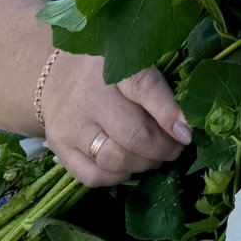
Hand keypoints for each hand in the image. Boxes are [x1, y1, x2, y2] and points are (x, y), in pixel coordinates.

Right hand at [39, 53, 192, 187]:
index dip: (169, 114)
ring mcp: (71, 127)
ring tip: (155, 156)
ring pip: (116, 160)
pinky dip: (118, 176)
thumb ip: (158, 88)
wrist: (53, 77)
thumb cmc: (104, 70)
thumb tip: (185, 125)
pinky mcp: (60, 149)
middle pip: (133, 135)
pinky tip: (128, 164)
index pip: (143, 89)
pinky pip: (94, 177)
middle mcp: (87, 98)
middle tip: (176, 147)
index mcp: (110, 66)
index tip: (187, 133)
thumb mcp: (130, 63)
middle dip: (164, 148)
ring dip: (145, 164)